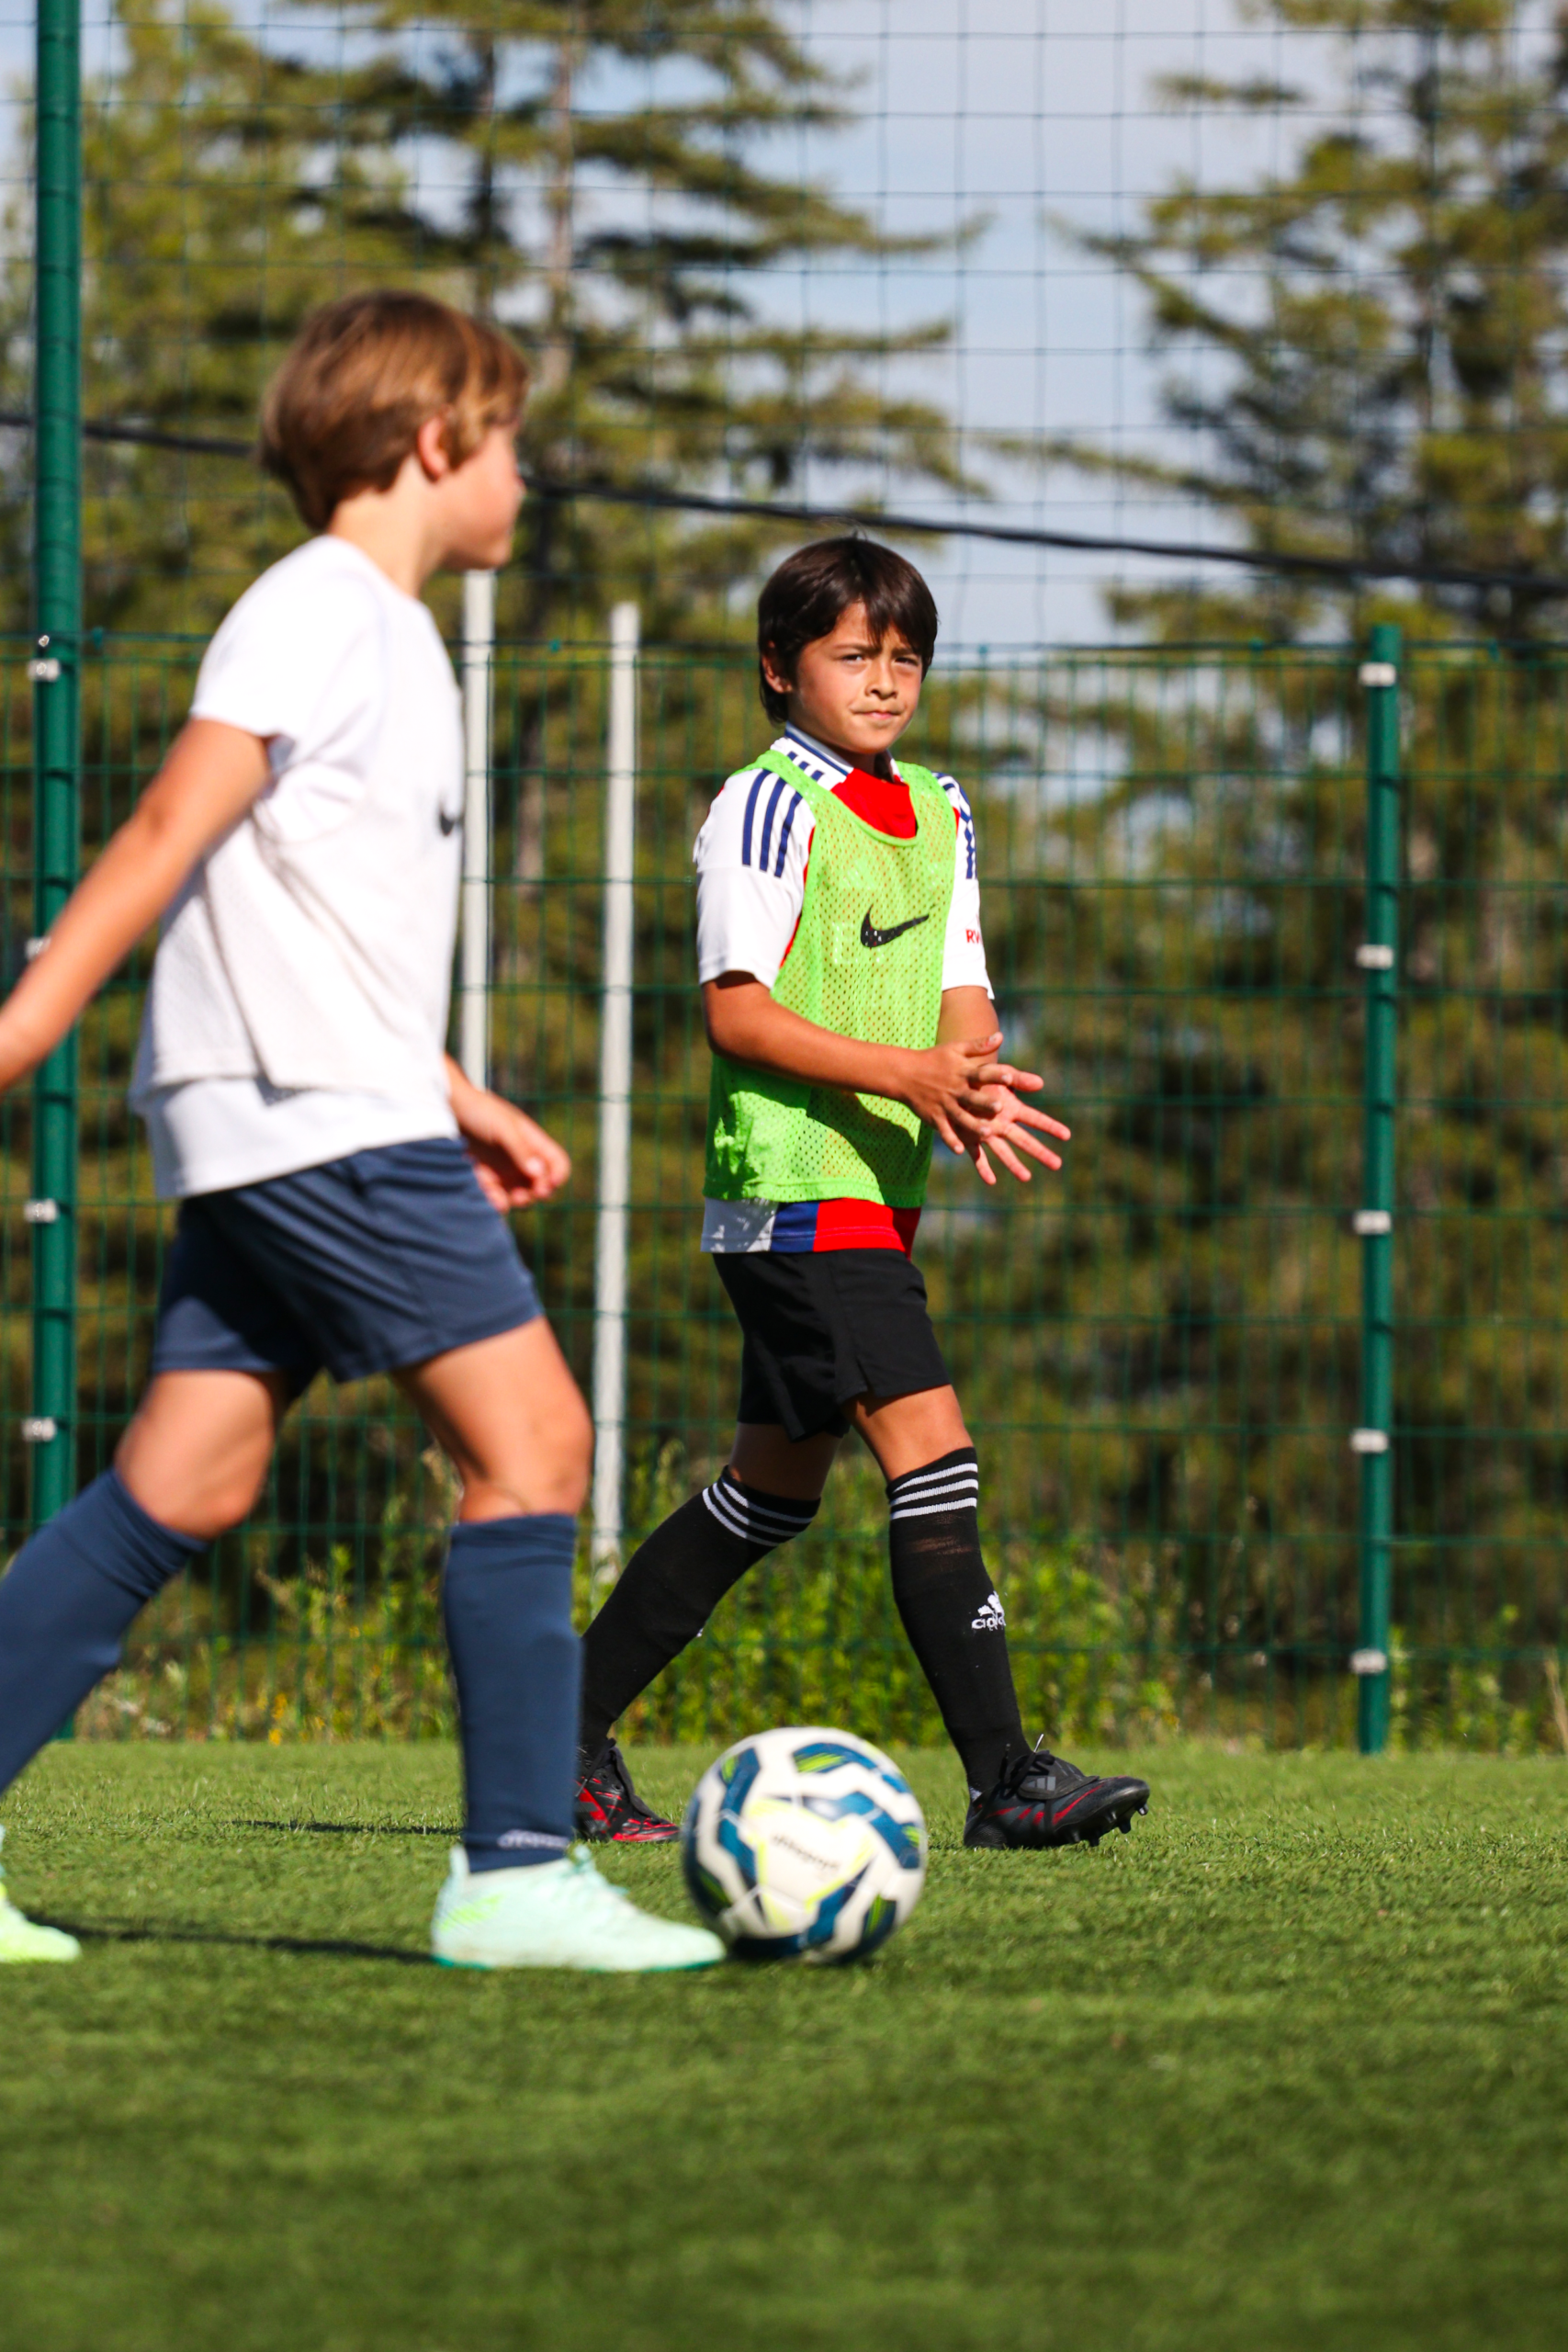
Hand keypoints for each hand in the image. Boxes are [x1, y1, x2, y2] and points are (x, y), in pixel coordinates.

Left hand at [446, 1059, 570, 1208]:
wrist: (444, 1108)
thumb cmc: (478, 1110)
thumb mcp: (502, 1127)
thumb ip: (521, 1150)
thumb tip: (540, 1175)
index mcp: (532, 1141)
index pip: (557, 1162)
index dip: (558, 1175)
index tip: (549, 1185)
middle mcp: (521, 1157)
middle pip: (541, 1183)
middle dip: (536, 1192)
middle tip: (525, 1194)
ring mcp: (503, 1168)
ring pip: (520, 1194)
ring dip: (518, 1199)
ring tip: (508, 1198)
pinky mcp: (484, 1177)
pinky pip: (497, 1197)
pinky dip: (497, 1201)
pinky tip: (492, 1199)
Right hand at [895, 1031, 1043, 1158]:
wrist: (904, 1073)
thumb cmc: (934, 1060)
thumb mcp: (955, 1049)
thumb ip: (979, 1045)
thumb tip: (1002, 1036)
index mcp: (962, 1072)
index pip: (982, 1073)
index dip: (995, 1075)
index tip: (1010, 1076)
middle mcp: (954, 1089)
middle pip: (972, 1097)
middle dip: (985, 1102)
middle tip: (1000, 1106)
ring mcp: (944, 1105)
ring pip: (961, 1117)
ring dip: (973, 1125)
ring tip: (988, 1133)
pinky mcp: (934, 1117)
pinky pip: (944, 1130)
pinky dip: (951, 1139)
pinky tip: (960, 1150)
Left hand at [951, 1079, 1070, 1187]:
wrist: (954, 1081)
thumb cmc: (979, 1075)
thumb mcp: (999, 1073)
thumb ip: (1018, 1078)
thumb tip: (1041, 1083)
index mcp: (1011, 1109)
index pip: (1035, 1119)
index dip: (1050, 1126)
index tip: (1067, 1135)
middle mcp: (1002, 1124)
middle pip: (1024, 1140)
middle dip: (1040, 1152)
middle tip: (1057, 1165)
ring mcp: (986, 1133)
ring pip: (1003, 1152)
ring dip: (1015, 1165)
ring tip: (1027, 1178)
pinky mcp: (969, 1138)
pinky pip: (977, 1156)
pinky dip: (983, 1168)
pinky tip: (991, 1181)